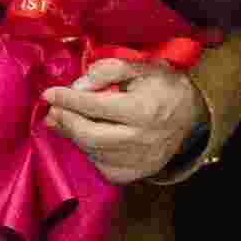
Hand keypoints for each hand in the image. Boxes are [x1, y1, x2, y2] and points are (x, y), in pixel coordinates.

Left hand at [45, 61, 203, 188]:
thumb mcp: (141, 67)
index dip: (68, 99)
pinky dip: (89, 152)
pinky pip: (103, 167)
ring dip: (73, 136)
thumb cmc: (162, 87)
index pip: (95, 106)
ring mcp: (141, 161)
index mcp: (144, 110)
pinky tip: (88, 137)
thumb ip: (109, 71)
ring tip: (63, 120)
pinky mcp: (138, 173)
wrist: (191, 114)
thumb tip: (79, 86)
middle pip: (89, 135)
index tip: (49, 93)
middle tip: (53, 110)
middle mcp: (142, 139)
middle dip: (66, 121)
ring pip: (93, 152)